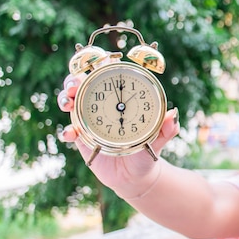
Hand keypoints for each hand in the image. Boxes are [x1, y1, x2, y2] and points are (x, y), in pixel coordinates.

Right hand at [57, 74, 179, 196]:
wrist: (135, 175)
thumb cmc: (147, 151)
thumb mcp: (158, 138)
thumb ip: (167, 128)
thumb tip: (174, 115)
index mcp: (121, 100)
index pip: (108, 77)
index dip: (99, 65)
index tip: (96, 63)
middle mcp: (102, 106)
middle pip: (82, 85)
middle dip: (74, 79)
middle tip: (75, 83)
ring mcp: (89, 120)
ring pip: (70, 102)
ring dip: (64, 98)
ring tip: (67, 103)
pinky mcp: (81, 138)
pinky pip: (69, 131)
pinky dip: (67, 131)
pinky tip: (71, 133)